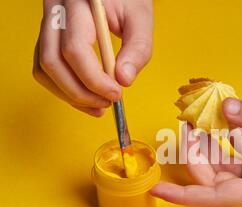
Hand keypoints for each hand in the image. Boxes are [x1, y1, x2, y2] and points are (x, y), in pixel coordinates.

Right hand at [33, 0, 152, 116]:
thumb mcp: (140, 18)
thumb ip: (138, 49)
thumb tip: (124, 81)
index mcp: (77, 2)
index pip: (74, 48)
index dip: (93, 79)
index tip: (115, 94)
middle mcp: (55, 11)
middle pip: (52, 62)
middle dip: (79, 92)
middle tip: (107, 103)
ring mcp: (48, 24)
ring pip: (44, 69)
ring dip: (70, 95)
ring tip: (98, 105)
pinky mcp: (48, 37)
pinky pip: (46, 69)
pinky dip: (65, 89)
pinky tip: (87, 98)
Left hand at [151, 98, 241, 206]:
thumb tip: (224, 110)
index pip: (216, 198)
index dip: (185, 196)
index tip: (159, 189)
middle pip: (216, 178)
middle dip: (196, 156)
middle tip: (187, 126)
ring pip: (228, 165)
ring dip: (213, 145)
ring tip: (200, 119)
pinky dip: (234, 139)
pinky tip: (228, 121)